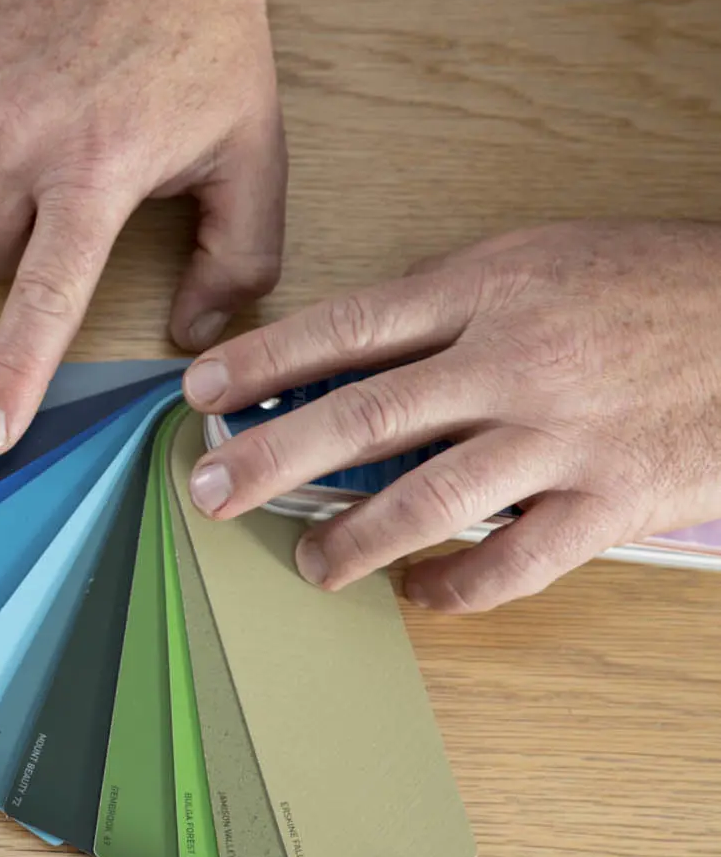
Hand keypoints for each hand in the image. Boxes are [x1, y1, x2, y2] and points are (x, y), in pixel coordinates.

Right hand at [0, 0, 284, 455]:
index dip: (9, 378)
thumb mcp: (253, 154)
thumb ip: (239, 258)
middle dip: (1, 251)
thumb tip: (193, 336)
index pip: (41, 301)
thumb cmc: (203, 42)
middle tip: (50, 202)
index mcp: (96, 173)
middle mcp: (15, 136)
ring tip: (9, 157)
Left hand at [179, 219, 720, 609]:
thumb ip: (449, 304)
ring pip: (428, 500)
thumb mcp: (543, 261)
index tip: (199, 391)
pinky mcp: (612, 501)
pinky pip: (515, 562)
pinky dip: (456, 588)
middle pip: (365, 416)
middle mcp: (515, 363)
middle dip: (271, 458)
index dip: (264, 363)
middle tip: (208, 491)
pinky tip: (418, 594)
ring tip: (309, 563)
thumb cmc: (656, 288)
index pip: (347, 327)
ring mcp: (563, 437)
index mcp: (490, 291)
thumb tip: (347, 350)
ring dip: (352, 540)